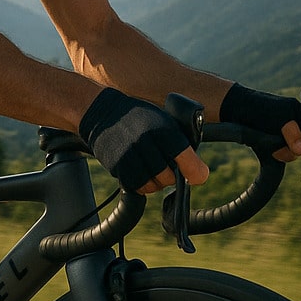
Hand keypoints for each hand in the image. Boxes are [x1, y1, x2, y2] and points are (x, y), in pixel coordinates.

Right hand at [79, 88, 208, 194]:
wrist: (103, 113)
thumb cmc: (140, 118)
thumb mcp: (164, 120)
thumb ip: (181, 142)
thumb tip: (197, 172)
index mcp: (163, 129)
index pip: (187, 160)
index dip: (196, 172)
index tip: (198, 176)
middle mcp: (146, 143)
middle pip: (169, 178)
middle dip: (172, 176)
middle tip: (168, 166)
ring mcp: (129, 156)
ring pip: (153, 186)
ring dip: (157, 182)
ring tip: (153, 168)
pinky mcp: (116, 167)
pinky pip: (137, 187)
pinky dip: (142, 184)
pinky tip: (141, 171)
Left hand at [220, 83, 300, 163]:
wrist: (235, 110)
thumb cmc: (259, 108)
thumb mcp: (278, 118)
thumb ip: (292, 131)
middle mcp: (298, 125)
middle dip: (297, 149)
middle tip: (281, 147)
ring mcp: (286, 135)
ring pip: (295, 152)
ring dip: (283, 152)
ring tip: (270, 145)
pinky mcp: (275, 142)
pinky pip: (282, 154)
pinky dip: (276, 154)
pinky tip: (269, 151)